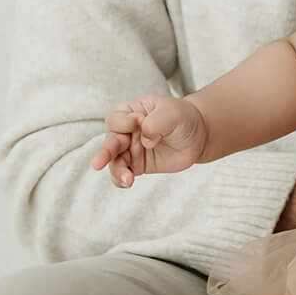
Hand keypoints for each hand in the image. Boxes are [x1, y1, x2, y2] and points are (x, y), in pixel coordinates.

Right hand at [92, 94, 209, 185]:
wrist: (197, 136)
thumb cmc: (182, 119)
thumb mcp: (172, 114)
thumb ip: (156, 123)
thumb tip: (145, 141)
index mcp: (132, 111)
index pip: (117, 117)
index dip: (125, 122)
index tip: (139, 122)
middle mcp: (127, 131)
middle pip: (110, 141)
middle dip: (105, 152)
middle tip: (98, 163)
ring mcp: (130, 149)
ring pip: (114, 160)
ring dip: (117, 170)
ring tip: (127, 179)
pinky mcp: (137, 165)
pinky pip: (123, 173)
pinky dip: (122, 179)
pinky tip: (127, 182)